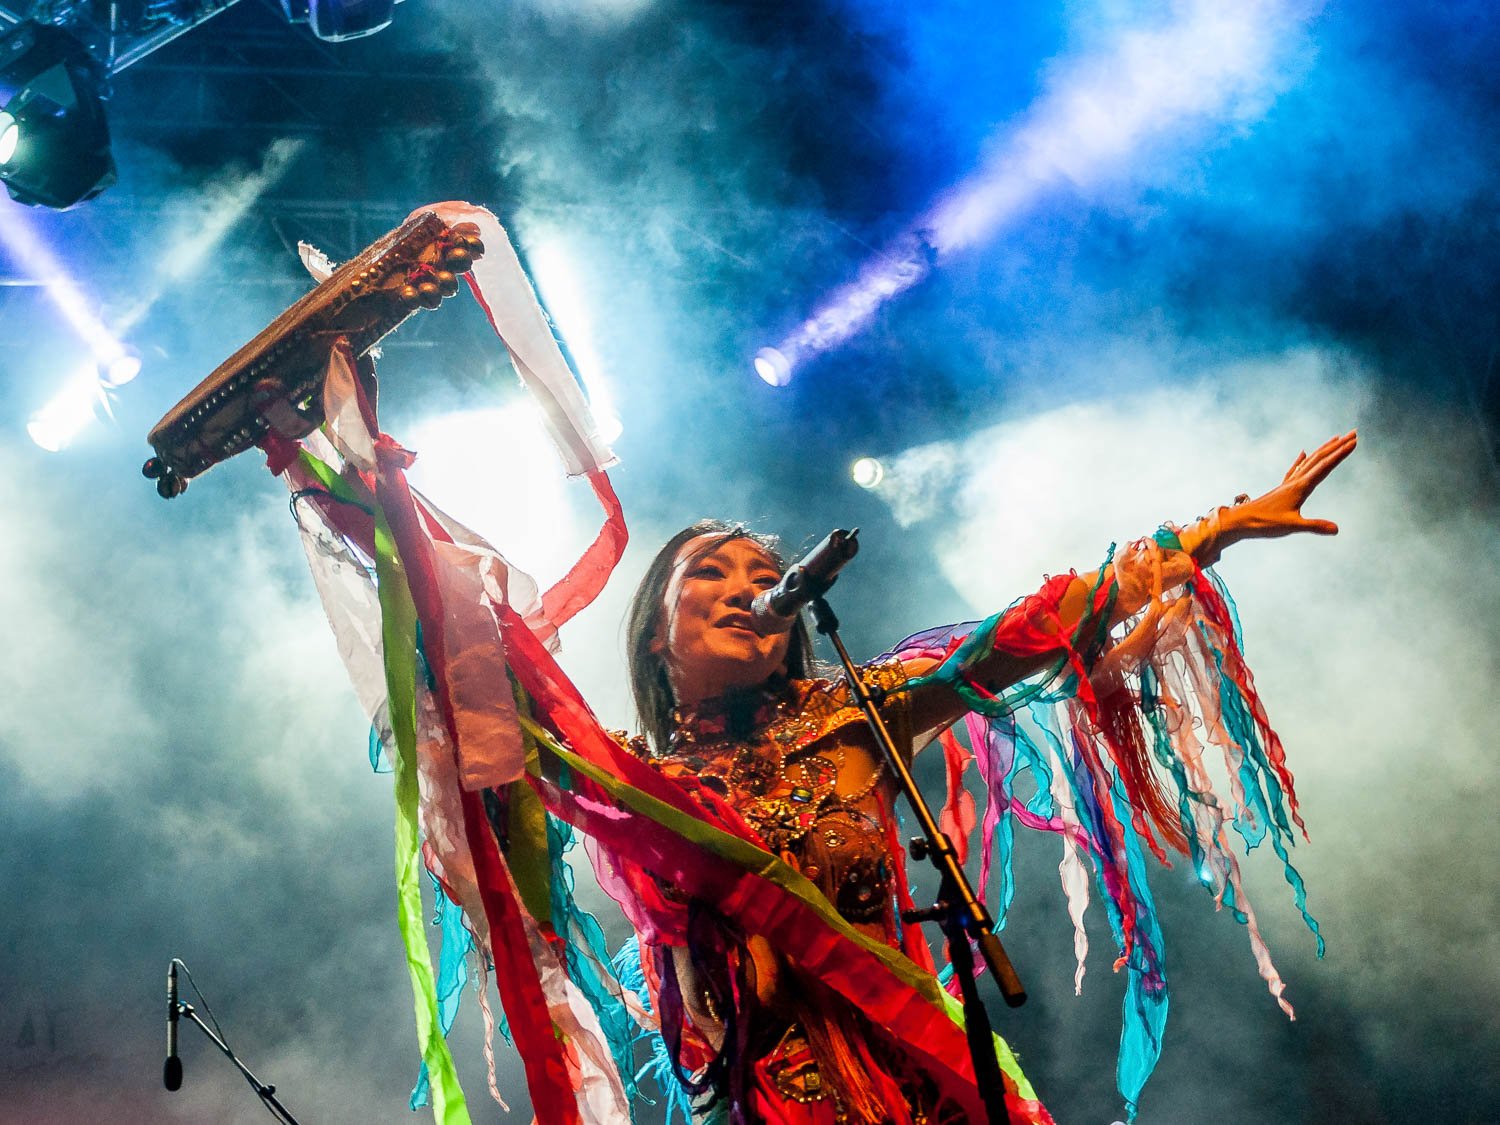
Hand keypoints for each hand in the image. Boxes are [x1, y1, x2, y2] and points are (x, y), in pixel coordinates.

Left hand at [1222, 430, 1357, 544]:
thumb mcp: (1292, 527)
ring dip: (1324, 450)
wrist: (1239, 521)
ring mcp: (1287, 484)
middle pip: (1319, 459)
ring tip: (1336, 439)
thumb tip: (1337, 529)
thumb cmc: (1264, 524)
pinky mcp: (1281, 488)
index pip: (1325, 467)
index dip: (1341, 454)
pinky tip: (1304, 453)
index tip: (1354, 441)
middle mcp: (1295, 481)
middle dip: (1337, 446)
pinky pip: (1295, 469)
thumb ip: (1314, 526)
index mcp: (1300, 488)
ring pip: (1309, 461)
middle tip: (1353, 434)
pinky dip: (1302, 460)